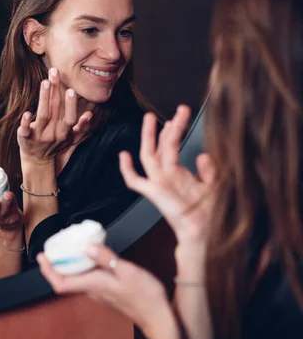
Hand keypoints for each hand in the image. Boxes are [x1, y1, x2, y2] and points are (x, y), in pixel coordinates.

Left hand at [17, 68, 92, 166]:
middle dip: (55, 91)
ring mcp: (38, 137)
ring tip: (44, 82)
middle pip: (55, 111)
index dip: (70, 105)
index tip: (71, 90)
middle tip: (54, 73)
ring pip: (42, 116)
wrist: (37, 162)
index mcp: (64, 134)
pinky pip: (25, 131)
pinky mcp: (25, 139)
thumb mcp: (70, 140)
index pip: (69, 118)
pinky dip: (25, 123)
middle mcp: (52, 135)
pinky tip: (27, 113)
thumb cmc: (55, 146)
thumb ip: (81, 128)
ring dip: (43, 99)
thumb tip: (89, 114)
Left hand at [37, 244, 179, 338]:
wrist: (158, 318)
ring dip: (70, 266)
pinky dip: (85, 267)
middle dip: (56, 265)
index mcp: (94, 285)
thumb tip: (88, 247)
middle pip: (66, 280)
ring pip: (78, 279)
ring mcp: (102, 292)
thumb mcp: (128, 272)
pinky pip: (90, 279)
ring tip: (70, 249)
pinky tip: (94, 257)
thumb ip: (107, 259)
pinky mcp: (110, 292)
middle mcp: (94, 291)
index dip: (48, 270)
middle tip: (53, 248)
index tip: (42, 256)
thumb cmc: (146, 297)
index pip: (61, 282)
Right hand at [119, 106, 215, 244]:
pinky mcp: (154, 193)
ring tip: (150, 118)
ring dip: (149, 137)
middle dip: (165, 127)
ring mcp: (158, 184)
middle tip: (174, 109)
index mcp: (177, 174)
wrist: (205, 229)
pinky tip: (124, 155)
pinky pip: (135, 182)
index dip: (174, 129)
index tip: (180, 114)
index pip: (171, 146)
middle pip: (160, 147)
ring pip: (149, 156)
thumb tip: (202, 155)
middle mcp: (166, 177)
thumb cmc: (209, 211)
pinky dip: (127, 170)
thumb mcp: (213, 185)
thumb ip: (208, 170)